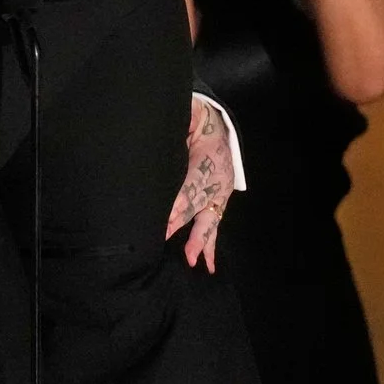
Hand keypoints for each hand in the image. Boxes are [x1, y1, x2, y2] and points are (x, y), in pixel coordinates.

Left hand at [166, 95, 233, 270]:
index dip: (180, 203)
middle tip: (170, 237)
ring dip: (200, 241)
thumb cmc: (196, 124)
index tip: (166, 219)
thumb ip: (180, 120)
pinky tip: (206, 265)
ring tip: (193, 260)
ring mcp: (219, 194)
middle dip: (184, 221)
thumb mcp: (188, 118)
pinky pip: (213, 227)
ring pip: (209, 220)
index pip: (192, 185)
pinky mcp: (218, 203)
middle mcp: (216, 179)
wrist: (217, 128)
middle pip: (200, 204)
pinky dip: (209, 246)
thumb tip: (164, 118)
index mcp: (208, 157)